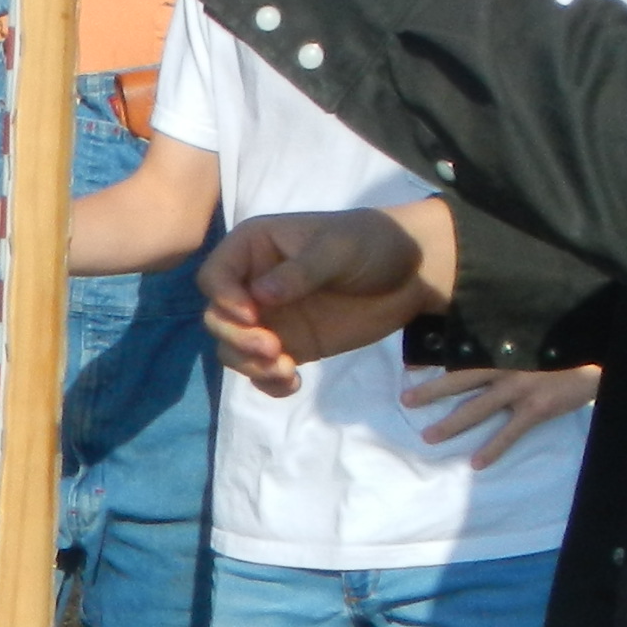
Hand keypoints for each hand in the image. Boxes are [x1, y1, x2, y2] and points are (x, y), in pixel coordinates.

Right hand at [199, 208, 441, 393]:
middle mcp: (253, 283)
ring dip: (250, 365)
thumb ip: (301, 271)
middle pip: (218, 318)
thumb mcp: (338, 249)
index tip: (253, 316)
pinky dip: (268, 383)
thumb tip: (260, 295)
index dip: (224, 299)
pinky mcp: (289, 344)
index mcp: (255, 248)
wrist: (411, 274)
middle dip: (237, 339)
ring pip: (233, 349)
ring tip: (285, 370)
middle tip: (273, 349)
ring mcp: (270, 317)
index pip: (215, 277)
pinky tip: (293, 383)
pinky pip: (261, 370)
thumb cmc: (372, 243)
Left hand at [403, 364, 602, 469]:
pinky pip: (509, 432)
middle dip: (431, 391)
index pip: (462, 352)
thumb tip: (487, 352)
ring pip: (477, 407)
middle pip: (460, 379)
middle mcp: (505, 365)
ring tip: (429, 437)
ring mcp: (520, 387)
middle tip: (406, 401)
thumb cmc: (564, 345)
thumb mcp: (533, 338)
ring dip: (452, 424)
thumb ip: (511, 345)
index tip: (408, 363)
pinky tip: (477, 464)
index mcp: (503, 348)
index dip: (435, 358)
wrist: (598, 356)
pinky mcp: (536, 408)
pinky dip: (492, 448)